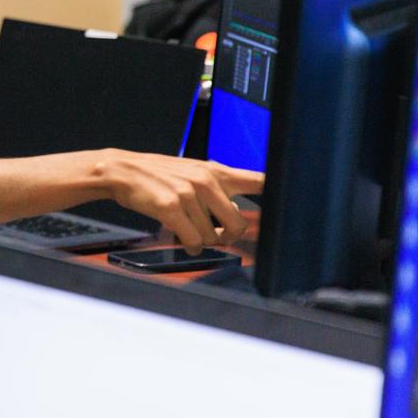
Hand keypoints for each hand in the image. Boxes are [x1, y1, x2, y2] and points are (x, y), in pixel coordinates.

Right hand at [99, 153, 263, 252]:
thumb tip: (238, 214)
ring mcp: (188, 195)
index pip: (258, 180)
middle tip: (216, 234)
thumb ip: (219, 189)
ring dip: (202, 241)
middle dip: (228, 236)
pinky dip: (190, 246)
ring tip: (189, 229)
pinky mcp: (171, 208)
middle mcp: (205, 181)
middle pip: (238, 224)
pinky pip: (193, 241)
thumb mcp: (194, 172)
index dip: (278, 193)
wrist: (124, 171)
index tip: (294, 201)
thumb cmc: (159, 174)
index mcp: (215, 171)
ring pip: (212, 237)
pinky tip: (183, 239)